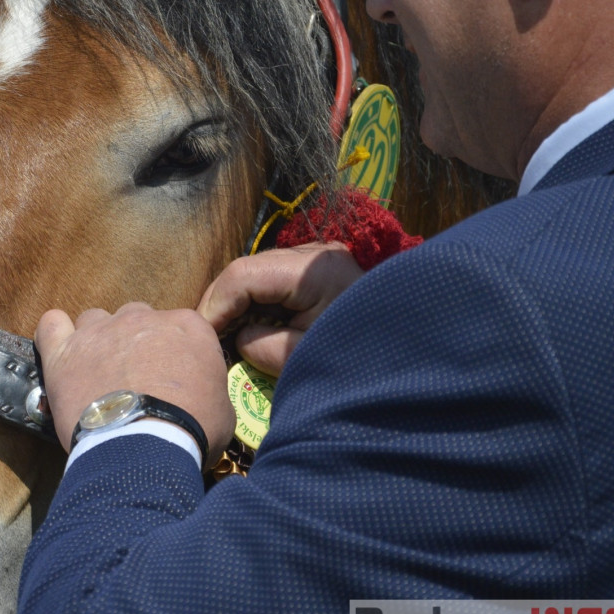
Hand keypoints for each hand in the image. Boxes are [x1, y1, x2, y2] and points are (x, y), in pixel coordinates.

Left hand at [35, 302, 234, 467]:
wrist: (146, 447)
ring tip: (98, 373)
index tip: (172, 379)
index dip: (174, 354)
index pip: (179, 328)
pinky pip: (51, 325)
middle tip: (135, 378)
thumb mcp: (223, 408)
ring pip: (95, 320)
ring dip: (98, 340)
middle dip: (136, 343)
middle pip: (137, 319)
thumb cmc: (191, 431)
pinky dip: (54, 334)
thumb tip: (201, 393)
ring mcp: (100, 331)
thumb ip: (209, 386)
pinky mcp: (65, 351)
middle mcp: (142, 318)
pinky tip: (60, 351)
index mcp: (186, 326)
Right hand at [197, 243, 362, 375]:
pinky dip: (256, 308)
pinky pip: (272, 285)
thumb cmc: (363, 360)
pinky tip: (251, 332)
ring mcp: (315, 260)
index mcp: (313, 269)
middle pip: (246, 272)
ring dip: (237, 307)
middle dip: (221, 306)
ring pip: (255, 277)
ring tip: (226, 341)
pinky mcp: (315, 274)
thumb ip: (262, 346)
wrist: (412, 359)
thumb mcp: (305, 359)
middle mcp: (312, 253)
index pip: (242, 276)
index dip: (214, 306)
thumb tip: (238, 339)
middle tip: (208, 343)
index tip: (201, 339)